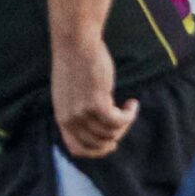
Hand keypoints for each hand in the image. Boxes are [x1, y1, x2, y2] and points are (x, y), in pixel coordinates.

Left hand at [52, 36, 137, 157]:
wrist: (76, 44)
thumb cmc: (76, 64)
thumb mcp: (70, 94)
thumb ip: (77, 111)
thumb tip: (95, 129)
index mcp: (62, 117)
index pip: (76, 149)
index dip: (96, 151)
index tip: (111, 142)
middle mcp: (70, 118)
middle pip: (98, 144)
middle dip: (116, 136)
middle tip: (124, 120)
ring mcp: (82, 112)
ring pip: (111, 133)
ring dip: (125, 122)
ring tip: (128, 106)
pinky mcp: (97, 103)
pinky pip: (120, 121)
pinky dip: (130, 115)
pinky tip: (132, 103)